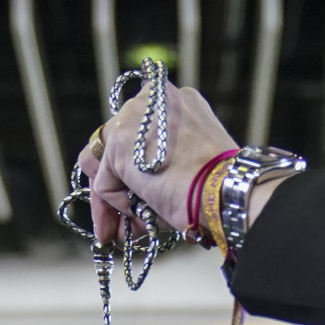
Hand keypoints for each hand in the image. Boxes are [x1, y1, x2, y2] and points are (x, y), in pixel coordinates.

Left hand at [75, 83, 241, 245]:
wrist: (223, 190)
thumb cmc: (214, 186)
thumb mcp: (186, 165)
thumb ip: (156, 167)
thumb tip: (132, 201)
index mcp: (171, 101)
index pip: (135, 134)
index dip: (133, 171)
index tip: (138, 199)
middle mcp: (148, 99)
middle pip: (111, 145)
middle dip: (116, 187)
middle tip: (117, 226)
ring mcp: (130, 117)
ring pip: (101, 164)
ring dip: (115, 199)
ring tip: (135, 225)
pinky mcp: (117, 141)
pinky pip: (104, 183)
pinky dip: (119, 204)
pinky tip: (146, 208)